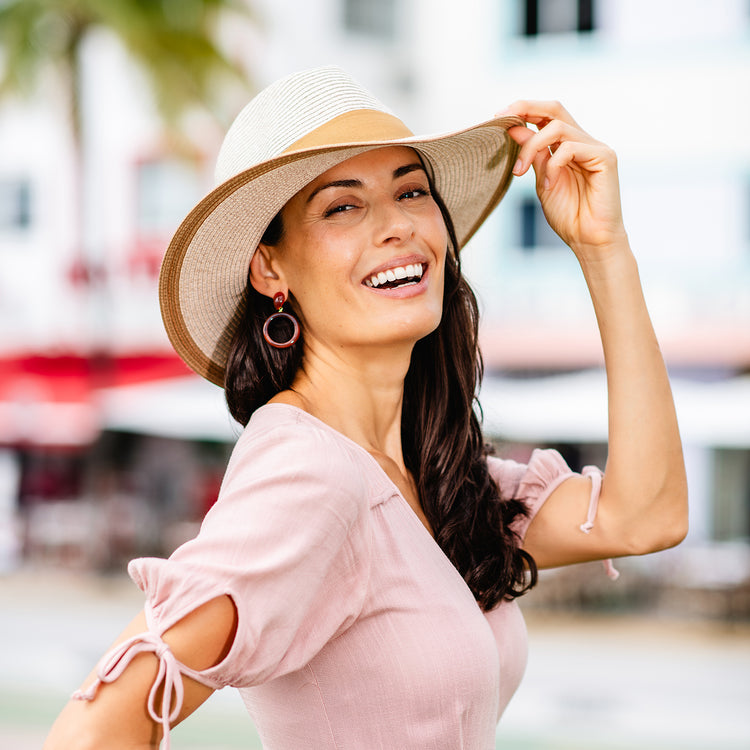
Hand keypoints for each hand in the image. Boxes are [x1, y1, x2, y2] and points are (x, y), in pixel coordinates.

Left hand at [500, 100, 626, 257]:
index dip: (523, 109)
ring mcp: (595, 148)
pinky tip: (548, 185)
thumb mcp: (541, 180)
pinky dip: (552, 165)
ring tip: (519, 171)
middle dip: (525, 108)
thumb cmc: (568, 215)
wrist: (588, 240)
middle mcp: (582, 141)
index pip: (546, 115)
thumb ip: (532, 155)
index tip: (496, 117)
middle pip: (555, 108)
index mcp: (566, 146)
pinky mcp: (605, 157)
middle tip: (501, 118)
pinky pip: (570, 148)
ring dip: (531, 147)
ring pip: (557, 128)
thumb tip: (513, 128)